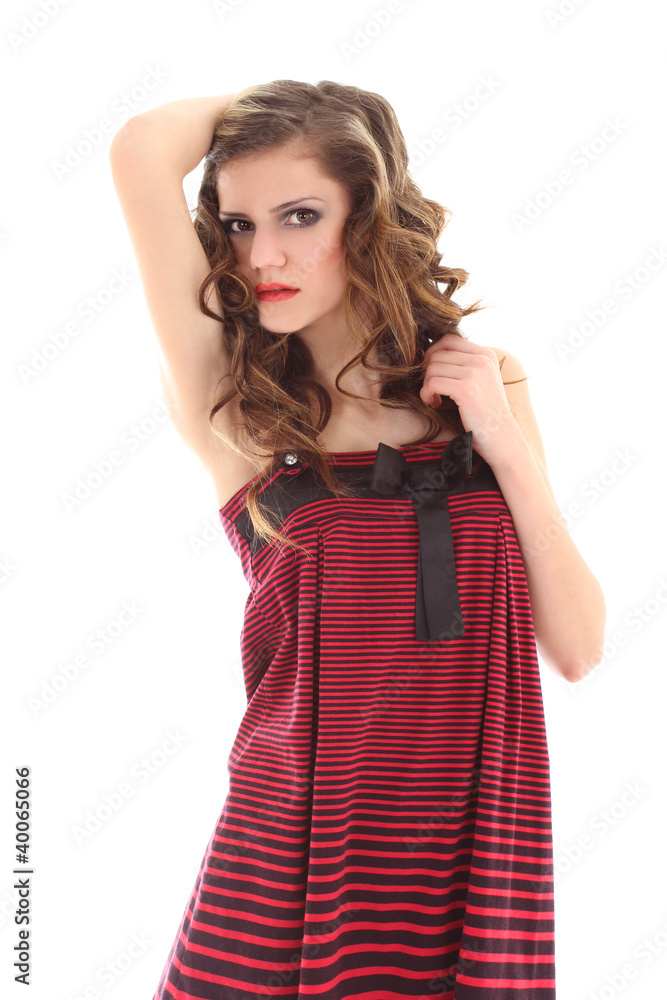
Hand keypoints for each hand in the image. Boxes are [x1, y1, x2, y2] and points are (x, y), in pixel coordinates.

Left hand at [418, 333, 520, 465]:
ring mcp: (475, 372)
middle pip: (438, 353)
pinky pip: (432, 383)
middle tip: (431, 389)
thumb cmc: (487, 414)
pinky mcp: (466, 389)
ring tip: (434, 399)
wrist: (502, 438)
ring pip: (432, 368)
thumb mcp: (481, 381)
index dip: (433, 354)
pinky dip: (426, 394)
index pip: (448, 339)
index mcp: (486, 354)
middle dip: (427, 372)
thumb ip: (464, 365)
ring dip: (427, 385)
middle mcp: (482, 359)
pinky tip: (433, 404)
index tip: (431, 373)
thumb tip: (431, 355)